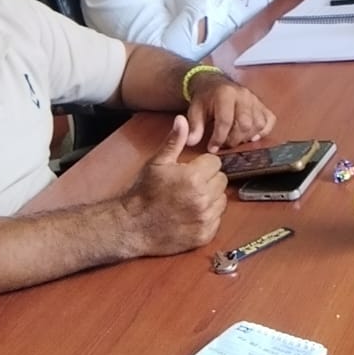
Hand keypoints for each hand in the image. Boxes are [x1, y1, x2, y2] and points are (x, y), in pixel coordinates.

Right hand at [121, 116, 226, 255]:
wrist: (132, 226)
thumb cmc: (144, 192)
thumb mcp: (157, 162)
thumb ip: (175, 141)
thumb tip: (182, 119)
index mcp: (194, 177)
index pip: (215, 162)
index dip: (202, 165)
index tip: (190, 170)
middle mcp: (203, 198)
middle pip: (221, 180)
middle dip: (208, 180)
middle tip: (189, 185)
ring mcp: (205, 219)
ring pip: (221, 199)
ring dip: (210, 198)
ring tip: (190, 199)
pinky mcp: (204, 235)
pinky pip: (218, 219)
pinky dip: (208, 216)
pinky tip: (192, 214)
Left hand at [185, 72, 276, 151]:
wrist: (214, 83)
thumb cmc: (205, 99)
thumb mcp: (195, 110)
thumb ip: (194, 126)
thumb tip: (192, 142)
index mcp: (225, 94)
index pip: (226, 120)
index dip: (219, 138)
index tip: (212, 147)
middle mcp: (243, 95)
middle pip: (245, 124)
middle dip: (234, 139)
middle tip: (224, 144)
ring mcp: (255, 99)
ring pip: (258, 124)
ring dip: (247, 137)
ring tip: (235, 140)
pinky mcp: (262, 104)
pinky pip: (269, 120)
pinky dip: (263, 131)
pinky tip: (251, 136)